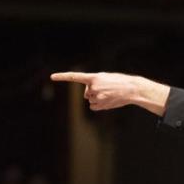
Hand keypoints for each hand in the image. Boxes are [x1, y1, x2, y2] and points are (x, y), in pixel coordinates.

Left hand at [50, 71, 169, 114]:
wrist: (131, 89)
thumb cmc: (119, 82)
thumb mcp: (105, 78)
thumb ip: (93, 84)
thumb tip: (88, 97)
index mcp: (94, 77)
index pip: (75, 77)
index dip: (63, 77)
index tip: (52, 77)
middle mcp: (93, 87)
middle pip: (87, 93)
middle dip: (93, 92)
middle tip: (106, 89)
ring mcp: (97, 96)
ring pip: (90, 100)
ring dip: (98, 98)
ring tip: (109, 95)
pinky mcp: (100, 104)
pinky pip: (93, 107)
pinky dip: (99, 105)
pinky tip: (108, 101)